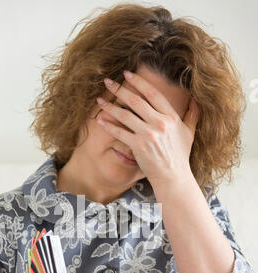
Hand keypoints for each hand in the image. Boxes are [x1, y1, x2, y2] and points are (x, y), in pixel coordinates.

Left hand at [96, 70, 199, 186]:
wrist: (173, 177)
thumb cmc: (180, 156)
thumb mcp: (189, 133)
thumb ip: (192, 114)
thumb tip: (195, 98)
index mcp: (171, 117)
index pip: (153, 93)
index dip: (138, 82)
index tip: (127, 74)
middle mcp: (160, 123)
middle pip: (136, 101)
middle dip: (119, 89)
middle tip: (107, 82)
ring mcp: (148, 134)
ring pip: (125, 115)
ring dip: (110, 106)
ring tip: (99, 100)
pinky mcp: (139, 146)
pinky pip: (120, 133)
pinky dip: (109, 126)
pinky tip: (100, 120)